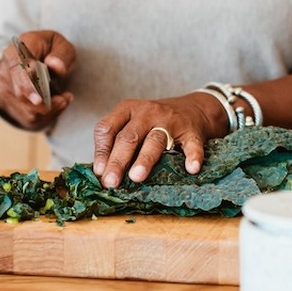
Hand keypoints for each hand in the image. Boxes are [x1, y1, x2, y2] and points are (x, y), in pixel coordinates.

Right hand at [0, 30, 75, 129]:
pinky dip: (49, 114)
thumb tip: (56, 66)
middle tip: (64, 100)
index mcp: (17, 50)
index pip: (17, 68)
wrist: (32, 61)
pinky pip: (31, 116)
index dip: (27, 85)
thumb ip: (61, 54)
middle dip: (44, 102)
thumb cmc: (49, 50)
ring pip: (27, 109)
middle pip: (20, 94)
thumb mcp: (61, 45)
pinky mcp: (12, 104)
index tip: (39, 99)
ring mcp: (6, 89)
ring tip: (64, 99)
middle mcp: (6, 70)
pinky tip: (57, 103)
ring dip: (51, 108)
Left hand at [91, 93, 215, 188]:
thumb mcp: (132, 124)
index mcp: (128, 109)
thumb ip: (116, 144)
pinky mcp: (191, 131)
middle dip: (118, 160)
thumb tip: (101, 174)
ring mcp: (171, 121)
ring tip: (137, 177)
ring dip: (145, 159)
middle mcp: (148, 112)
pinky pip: (192, 145)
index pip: (108, 128)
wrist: (193, 109)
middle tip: (111, 182)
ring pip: (155, 140)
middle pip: (129, 137)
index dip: (102, 151)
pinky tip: (190, 169)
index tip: (99, 172)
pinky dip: (193, 156)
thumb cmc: (154, 123)